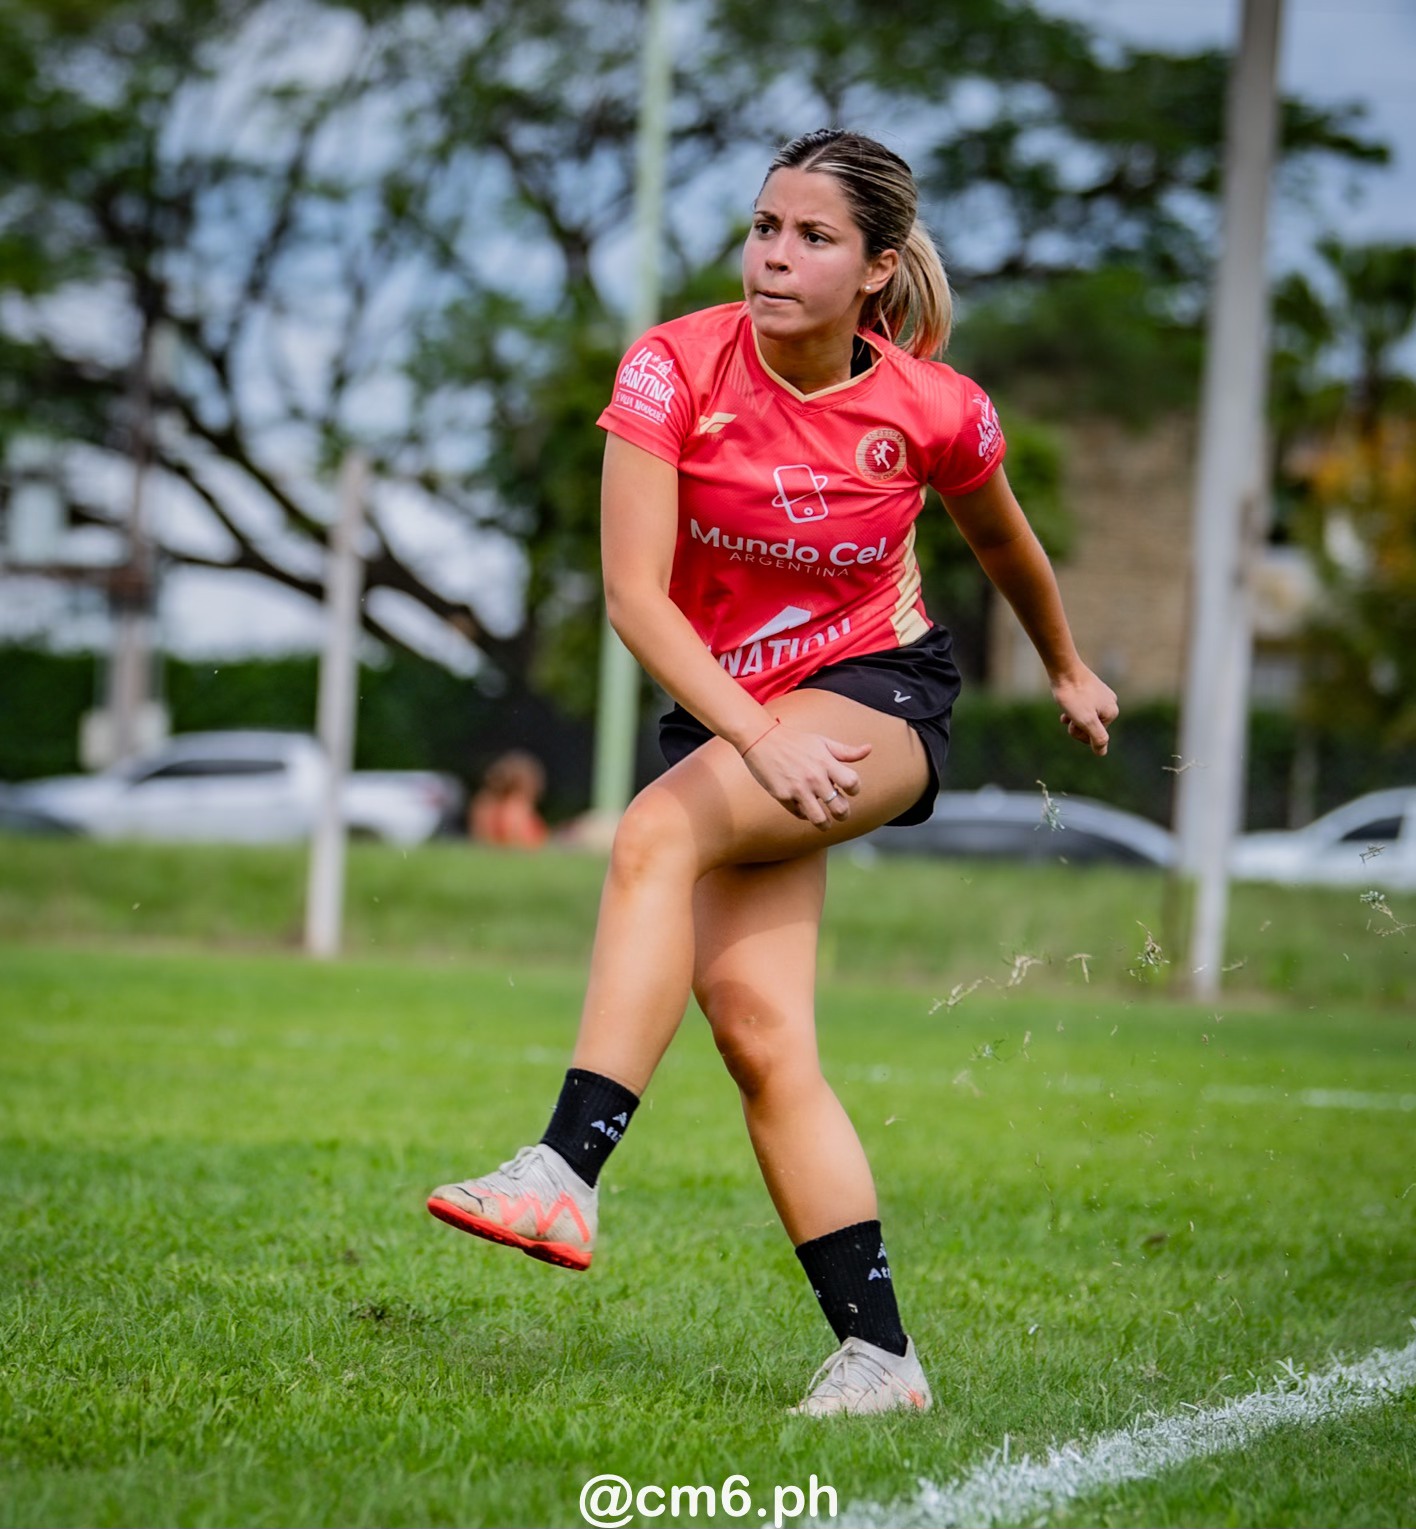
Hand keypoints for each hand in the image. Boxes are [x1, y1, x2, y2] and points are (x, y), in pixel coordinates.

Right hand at [742, 720, 870, 827]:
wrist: (761, 739)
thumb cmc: (794, 741)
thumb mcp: (822, 742)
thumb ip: (846, 751)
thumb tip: (869, 749)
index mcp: (826, 762)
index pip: (853, 783)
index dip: (854, 789)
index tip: (848, 790)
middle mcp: (814, 777)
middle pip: (840, 808)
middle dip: (844, 813)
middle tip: (840, 812)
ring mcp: (798, 789)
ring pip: (820, 819)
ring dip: (826, 824)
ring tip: (825, 822)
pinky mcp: (783, 796)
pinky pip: (799, 814)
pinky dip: (803, 814)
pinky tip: (803, 806)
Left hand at [1052, 667, 1118, 755]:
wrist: (1064, 669)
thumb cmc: (1074, 696)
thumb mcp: (1086, 721)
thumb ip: (1097, 738)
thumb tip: (1102, 753)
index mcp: (1112, 712)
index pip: (1094, 737)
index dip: (1079, 733)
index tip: (1073, 722)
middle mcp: (1111, 703)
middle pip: (1090, 726)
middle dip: (1077, 725)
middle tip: (1069, 714)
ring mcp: (1101, 695)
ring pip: (1084, 716)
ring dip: (1073, 717)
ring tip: (1066, 707)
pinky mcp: (1090, 689)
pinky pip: (1081, 706)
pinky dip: (1072, 708)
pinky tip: (1065, 705)